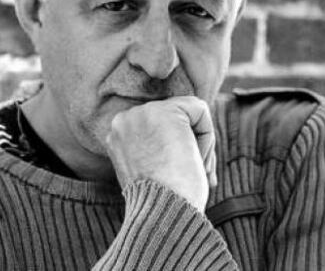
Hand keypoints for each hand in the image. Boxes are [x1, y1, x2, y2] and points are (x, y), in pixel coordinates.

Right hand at [105, 96, 216, 211]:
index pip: (157, 128)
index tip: (185, 176)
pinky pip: (200, 110)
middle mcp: (123, 119)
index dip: (177, 150)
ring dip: (200, 143)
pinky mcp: (166, 111)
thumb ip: (156, 148)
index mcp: (116, 135)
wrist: (162, 215)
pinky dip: (208, 136)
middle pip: (173, 118)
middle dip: (193, 145)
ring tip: (197, 170)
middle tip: (202, 175)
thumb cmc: (162, 203)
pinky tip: (195, 158)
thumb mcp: (149, 170)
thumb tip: (183, 142)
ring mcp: (142, 113)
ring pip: (188, 114)